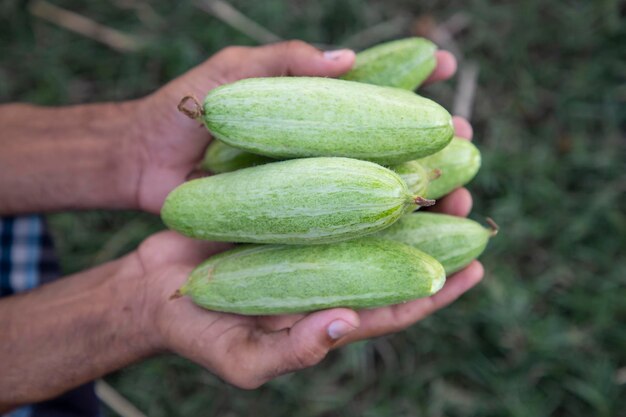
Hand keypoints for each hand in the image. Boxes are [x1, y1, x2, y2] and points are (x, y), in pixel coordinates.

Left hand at [128, 40, 457, 213]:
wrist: (140, 165)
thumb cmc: (179, 114)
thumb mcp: (229, 76)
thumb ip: (282, 63)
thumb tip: (348, 59)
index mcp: (308, 107)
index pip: (372, 87)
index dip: (410, 74)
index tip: (445, 64)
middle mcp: (317, 146)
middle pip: (389, 142)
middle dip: (434, 141)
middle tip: (468, 143)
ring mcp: (308, 184)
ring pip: (376, 187)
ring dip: (422, 190)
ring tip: (459, 195)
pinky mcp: (294, 220)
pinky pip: (342, 226)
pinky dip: (379, 231)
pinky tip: (413, 238)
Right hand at [135, 118, 481, 389]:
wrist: (153, 288)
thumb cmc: (196, 332)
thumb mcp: (241, 357)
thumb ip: (294, 351)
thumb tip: (350, 322)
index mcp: (331, 309)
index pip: (396, 303)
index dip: (437, 289)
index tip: (474, 268)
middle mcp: (330, 269)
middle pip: (393, 250)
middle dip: (435, 226)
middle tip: (465, 193)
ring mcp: (310, 236)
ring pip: (368, 212)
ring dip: (403, 185)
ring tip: (434, 157)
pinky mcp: (287, 206)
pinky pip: (328, 185)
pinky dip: (353, 164)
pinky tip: (372, 138)